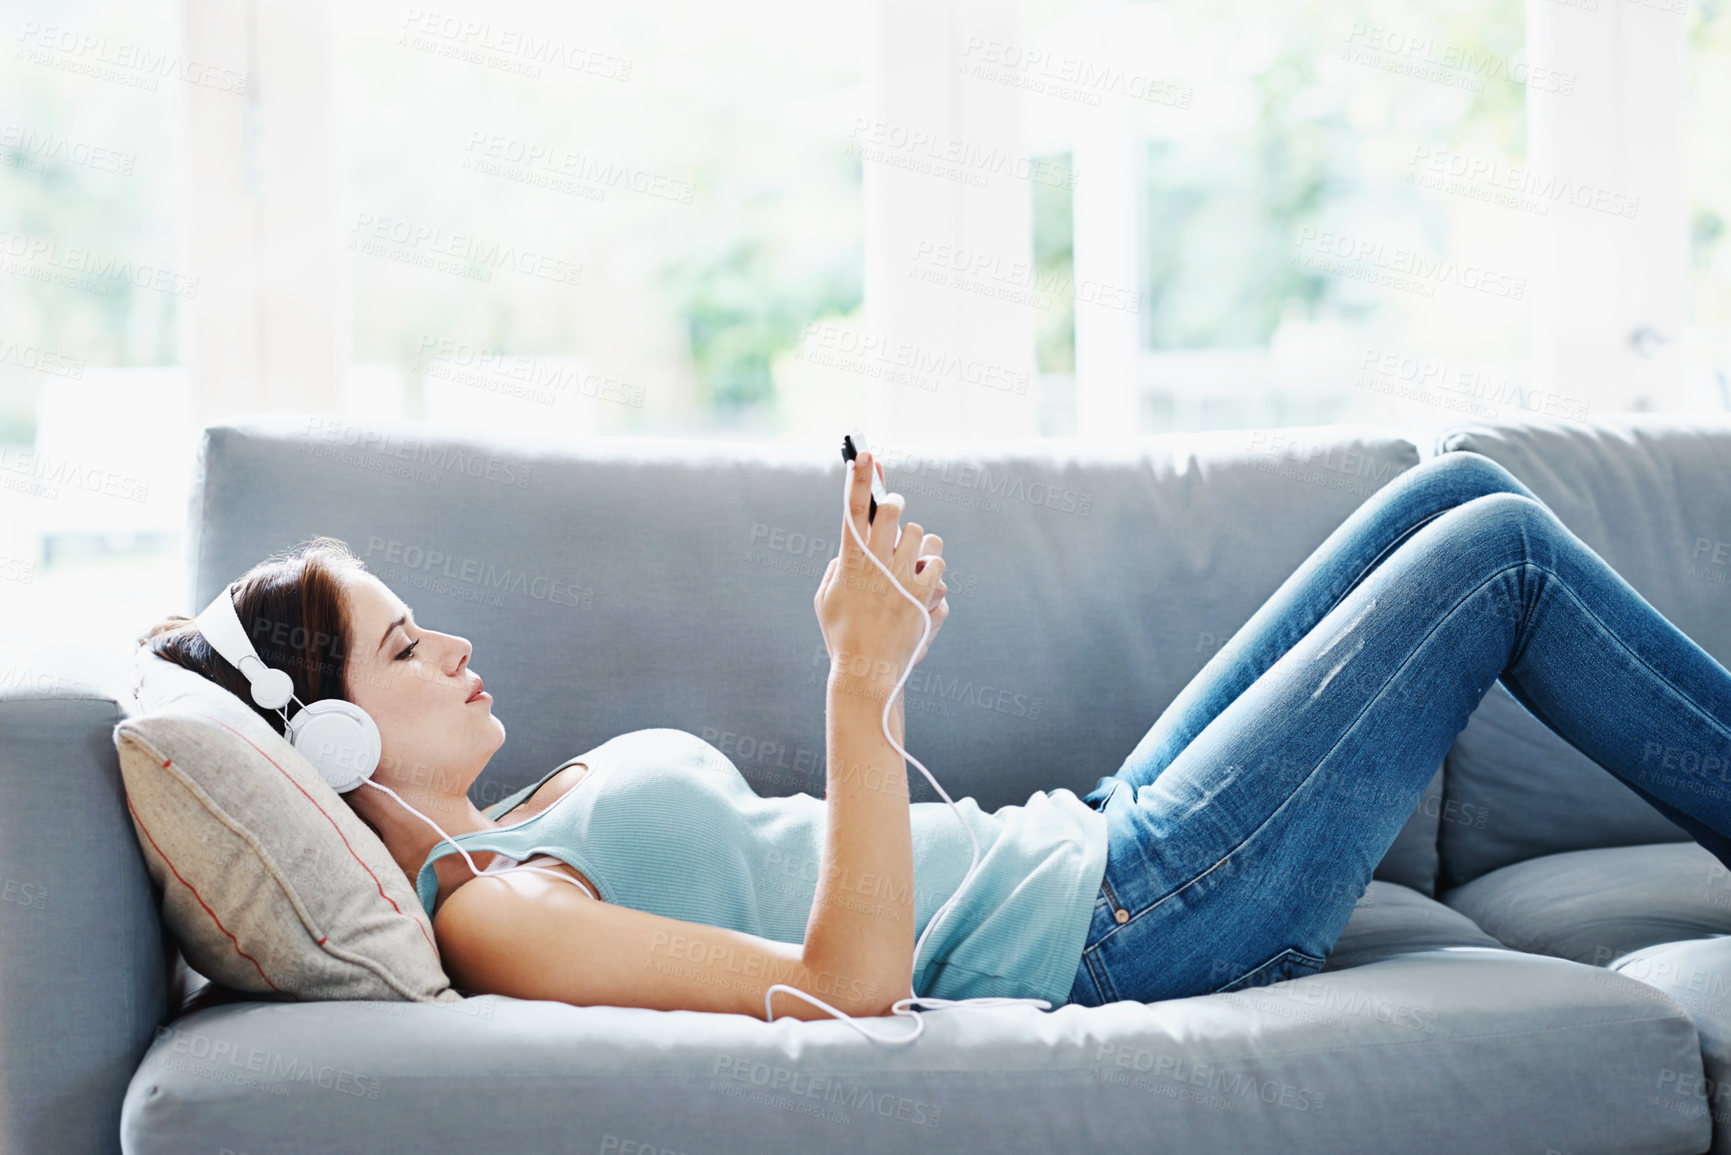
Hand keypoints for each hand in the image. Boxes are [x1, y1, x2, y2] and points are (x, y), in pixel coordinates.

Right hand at [814, 449, 948, 683]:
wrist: (868, 671)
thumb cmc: (842, 635)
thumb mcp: (826, 597)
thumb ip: (838, 566)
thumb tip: (856, 548)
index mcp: (850, 560)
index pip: (852, 509)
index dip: (858, 479)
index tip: (864, 455)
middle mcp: (878, 563)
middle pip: (894, 511)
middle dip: (894, 507)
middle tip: (894, 512)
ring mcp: (904, 577)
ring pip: (921, 535)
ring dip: (916, 544)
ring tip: (907, 564)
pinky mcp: (926, 593)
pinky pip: (938, 564)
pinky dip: (931, 572)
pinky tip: (921, 586)